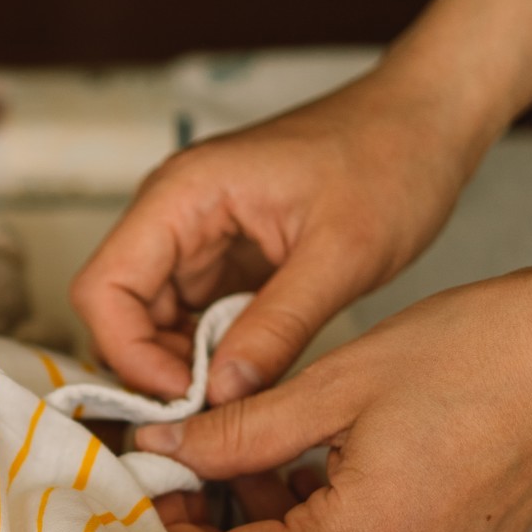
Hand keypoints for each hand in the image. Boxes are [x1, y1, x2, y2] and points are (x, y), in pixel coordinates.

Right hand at [72, 72, 480, 403]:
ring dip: (183, 366)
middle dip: (154, 368)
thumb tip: (223, 397)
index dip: (128, 353)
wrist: (428, 121)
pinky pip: (191, 317)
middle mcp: (173, 213)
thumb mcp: (343, 253)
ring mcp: (195, 236)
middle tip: (213, 410)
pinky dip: (211, 353)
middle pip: (118, 310)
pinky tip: (251, 371)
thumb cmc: (392, 159)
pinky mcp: (222, 256)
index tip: (186, 397)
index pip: (103, 288)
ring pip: (151, 321)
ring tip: (239, 393)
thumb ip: (278, 326)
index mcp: (183, 194)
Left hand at [132, 255, 531, 531]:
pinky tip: (310, 475)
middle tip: (189, 475)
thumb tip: (161, 452)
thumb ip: (238, 431)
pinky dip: (328, 530)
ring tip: (253, 462)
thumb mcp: (334, 385)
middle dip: (226, 530)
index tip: (149, 496)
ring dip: (276, 528)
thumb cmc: (472, 353)